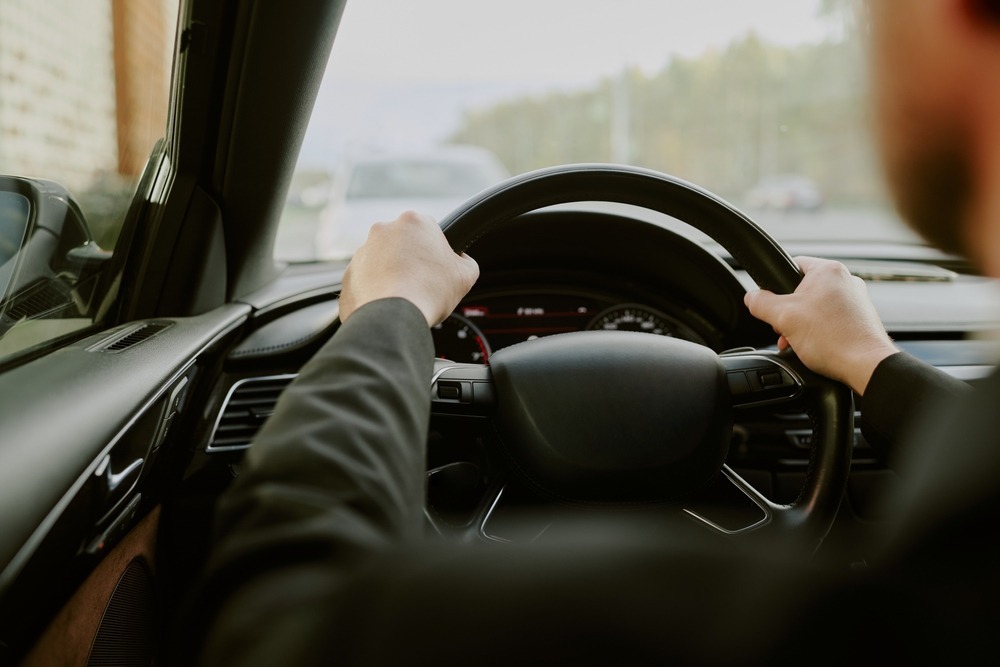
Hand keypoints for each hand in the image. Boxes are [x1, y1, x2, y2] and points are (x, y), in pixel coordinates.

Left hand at [339, 211, 478, 326]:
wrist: (392, 317)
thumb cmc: (429, 292)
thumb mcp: (465, 275)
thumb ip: (466, 261)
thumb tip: (462, 261)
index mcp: (414, 222)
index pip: (429, 231)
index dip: (436, 251)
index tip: (437, 269)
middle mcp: (384, 230)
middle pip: (403, 244)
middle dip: (411, 260)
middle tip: (422, 283)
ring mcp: (362, 251)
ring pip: (382, 261)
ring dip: (392, 274)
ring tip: (404, 296)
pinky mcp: (349, 273)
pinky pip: (366, 280)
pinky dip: (376, 290)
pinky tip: (388, 304)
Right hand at [743, 256, 897, 394]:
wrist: (865, 365)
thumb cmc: (832, 339)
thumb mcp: (782, 318)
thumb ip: (761, 303)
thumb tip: (752, 298)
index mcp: (828, 270)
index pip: (792, 264)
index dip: (776, 285)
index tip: (772, 302)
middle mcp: (846, 280)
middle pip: (803, 289)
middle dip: (788, 312)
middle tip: (784, 329)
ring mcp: (856, 299)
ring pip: (816, 306)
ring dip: (801, 324)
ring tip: (798, 341)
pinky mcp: (860, 317)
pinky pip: (831, 318)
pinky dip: (819, 331)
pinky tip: (814, 346)